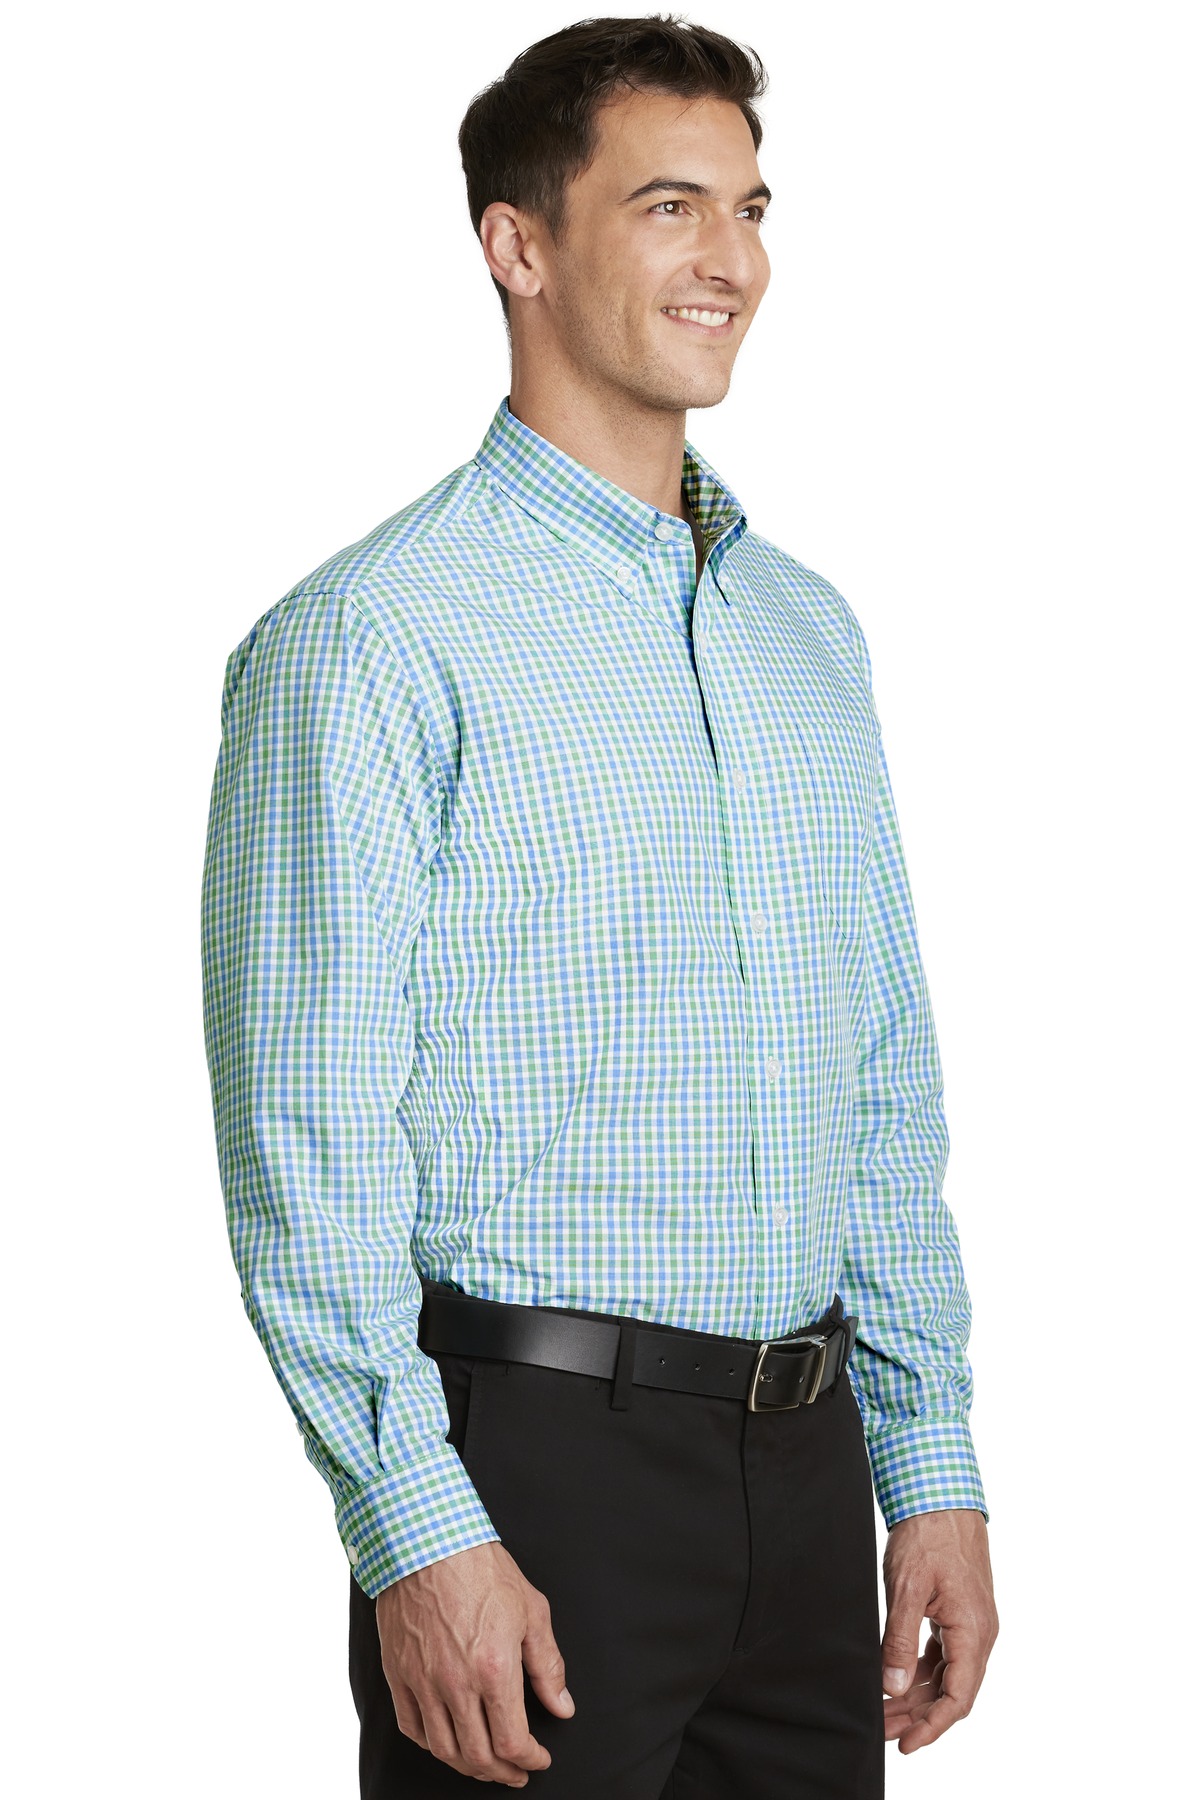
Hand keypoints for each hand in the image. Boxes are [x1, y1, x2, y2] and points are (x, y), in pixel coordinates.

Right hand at [376, 1540, 575, 1786]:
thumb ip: (548, 1666)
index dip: (531, 1760)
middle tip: (517, 1772)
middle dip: (503, 1773)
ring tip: (486, 1764)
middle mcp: (456, 1683)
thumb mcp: (531, 1611)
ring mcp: (423, 1681)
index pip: (513, 1741)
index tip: (539, 1759)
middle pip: (478, 1756)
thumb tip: (562, 1706)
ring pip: (444, 1749)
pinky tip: (448, 1740)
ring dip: (469, 1767)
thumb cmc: (482, 1569)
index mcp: (493, 1669)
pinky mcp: (398, 1673)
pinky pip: (411, 1727)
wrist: (428, 1542)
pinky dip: (432, 1744)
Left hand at [880, 1507, 997, 1753]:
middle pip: (952, 1692)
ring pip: (948, 1675)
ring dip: (918, 1696)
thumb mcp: (907, 1587)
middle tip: (882, 1729)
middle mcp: (980, 1632)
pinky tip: (899, 1679)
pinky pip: (945, 1655)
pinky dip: (923, 1672)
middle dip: (917, 1716)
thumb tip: (894, 1686)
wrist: (941, 1496)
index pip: (958, 1698)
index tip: (906, 1744)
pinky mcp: (960, 1614)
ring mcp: (972, 1624)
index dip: (932, 1727)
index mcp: (973, 1630)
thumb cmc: (928, 1534)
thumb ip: (900, 1639)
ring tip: (884, 1710)